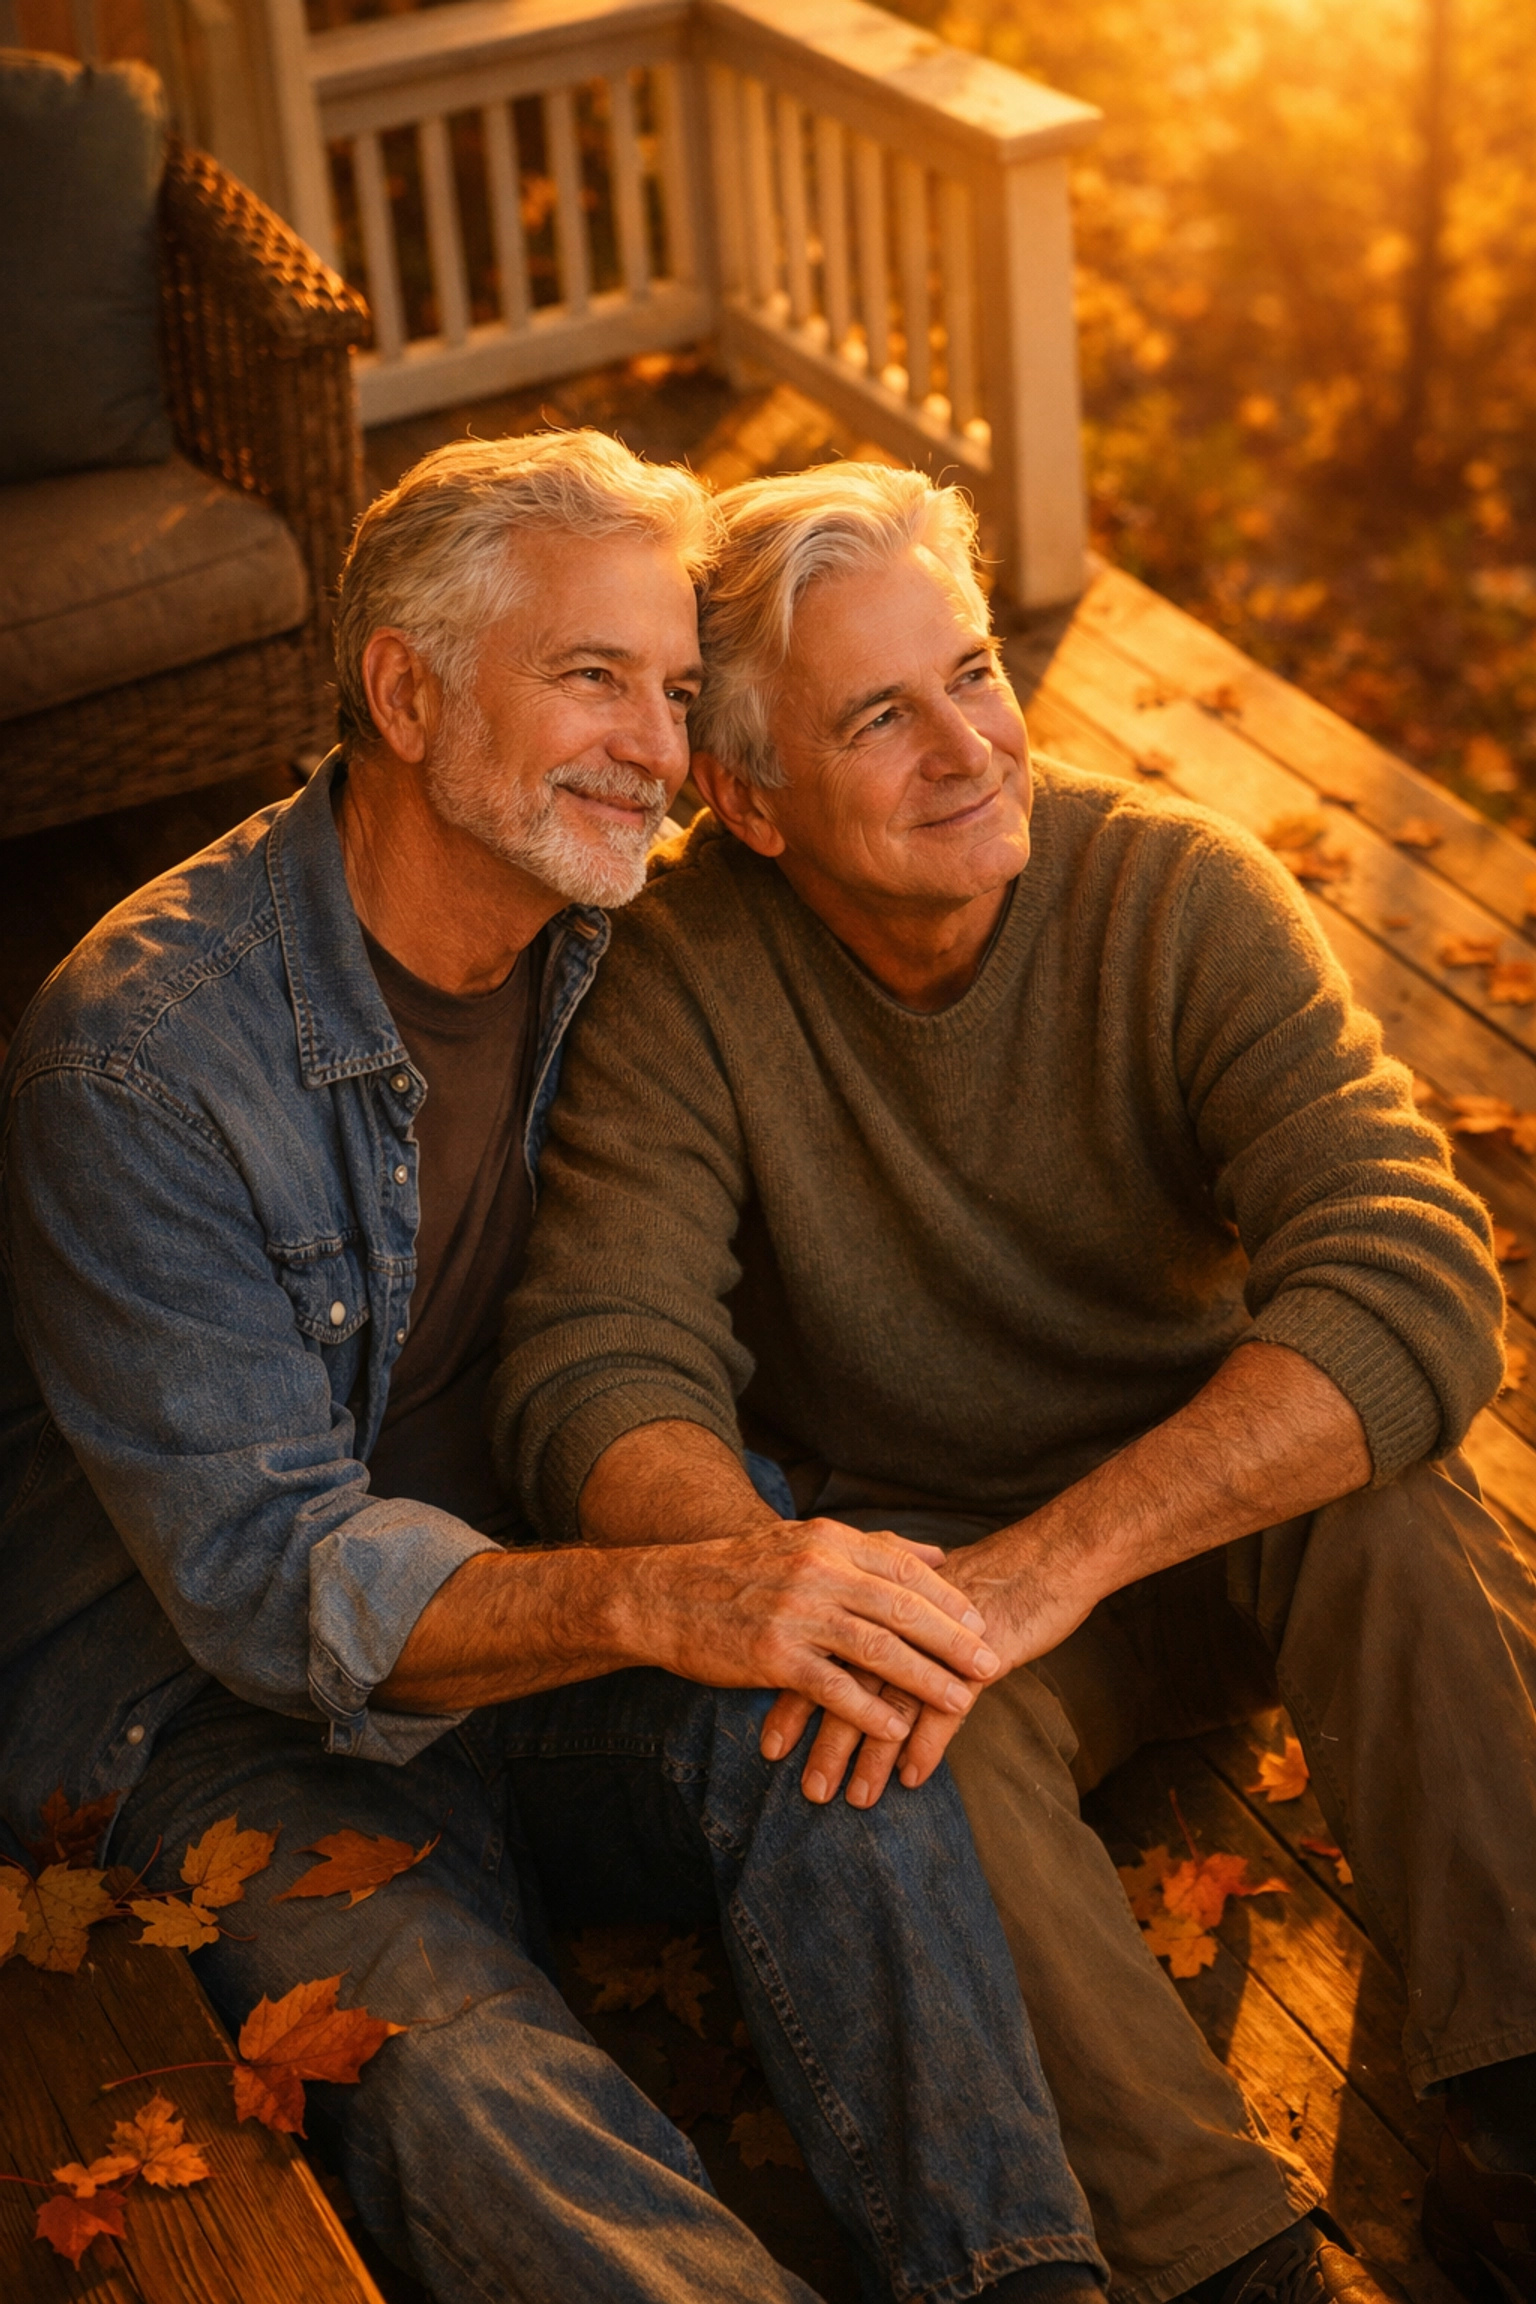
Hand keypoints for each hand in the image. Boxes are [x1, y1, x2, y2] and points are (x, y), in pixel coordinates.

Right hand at [622, 1518, 1002, 1744]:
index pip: (903, 1569)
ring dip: (925, 1680)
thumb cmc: (737, 1572)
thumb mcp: (803, 1541)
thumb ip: (871, 1549)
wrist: (663, 1596)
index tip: (980, 1621)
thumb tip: (936, 1554)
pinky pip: (833, 1688)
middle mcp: (816, 1572)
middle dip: (952, 1642)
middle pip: (901, 1610)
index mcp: (827, 1542)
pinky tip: (897, 1729)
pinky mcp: (772, 1657)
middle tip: (991, 1665)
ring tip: (961, 1702)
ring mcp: (795, 1615)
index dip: (947, 1599)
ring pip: (877, 1650)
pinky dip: (869, 1711)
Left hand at [758, 1517, 1101, 1804]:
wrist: (1050, 1558)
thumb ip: (882, 1621)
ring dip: (869, 1755)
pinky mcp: (979, 1656)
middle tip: (807, 1788)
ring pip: (891, 1701)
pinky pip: (948, 1707)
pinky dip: (928, 1745)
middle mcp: (899, 1618)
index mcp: (879, 1599)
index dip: (794, 1698)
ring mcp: (938, 1638)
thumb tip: (843, 1652)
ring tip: (855, 1799)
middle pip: (847, 1681)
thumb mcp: (922, 1596)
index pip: (821, 1651)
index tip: (771, 1745)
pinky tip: (912, 1779)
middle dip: (824, 1740)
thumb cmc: (987, 1581)